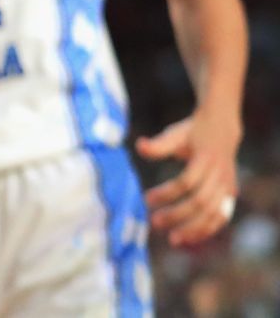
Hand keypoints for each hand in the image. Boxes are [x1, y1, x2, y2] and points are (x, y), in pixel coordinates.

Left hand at [137, 112, 240, 245]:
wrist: (222, 129)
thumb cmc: (192, 133)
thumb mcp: (176, 134)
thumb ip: (159, 144)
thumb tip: (138, 146)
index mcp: (206, 158)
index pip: (186, 182)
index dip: (167, 193)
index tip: (146, 199)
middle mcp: (220, 175)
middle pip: (200, 201)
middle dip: (178, 215)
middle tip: (154, 222)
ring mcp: (228, 186)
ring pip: (214, 213)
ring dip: (194, 229)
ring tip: (173, 239)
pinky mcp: (230, 195)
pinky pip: (222, 217)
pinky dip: (208, 230)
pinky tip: (189, 238)